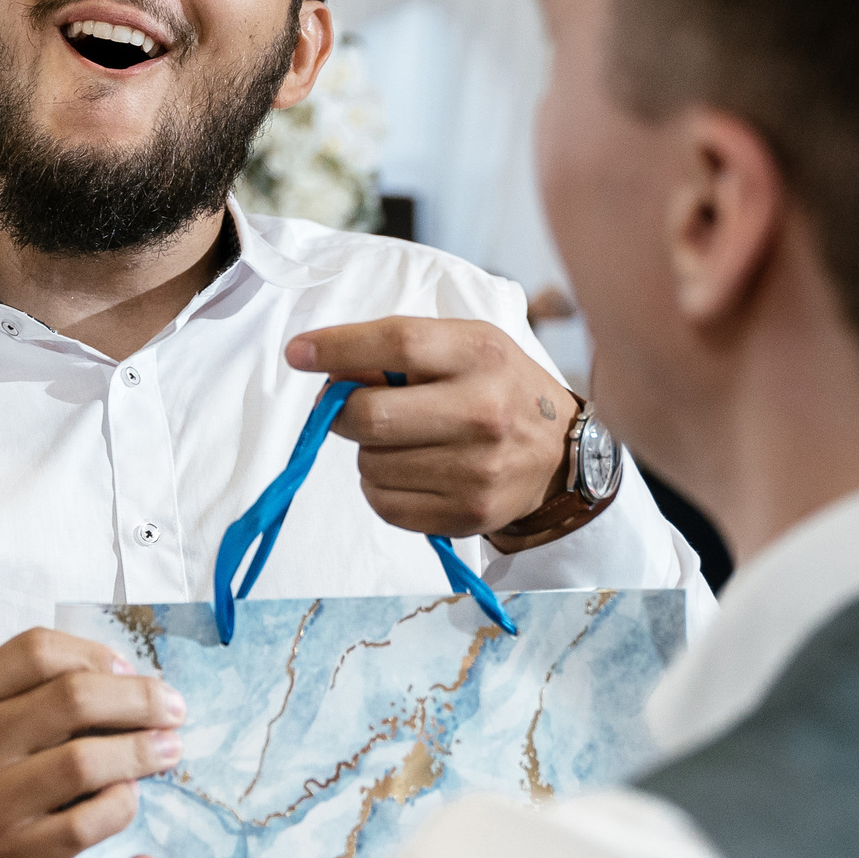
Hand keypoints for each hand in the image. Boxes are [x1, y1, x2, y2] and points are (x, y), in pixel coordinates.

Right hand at [0, 629, 184, 857]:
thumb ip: (47, 692)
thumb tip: (135, 680)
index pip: (38, 650)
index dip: (96, 653)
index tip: (130, 671)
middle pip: (72, 698)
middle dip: (139, 699)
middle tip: (173, 709)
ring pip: (85, 760)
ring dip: (141, 750)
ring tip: (169, 749)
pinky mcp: (21, 852)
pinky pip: (91, 819)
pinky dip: (123, 802)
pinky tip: (132, 794)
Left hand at [285, 317, 570, 551]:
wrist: (560, 455)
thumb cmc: (497, 387)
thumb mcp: (464, 347)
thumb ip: (400, 350)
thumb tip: (326, 368)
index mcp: (481, 354)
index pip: (397, 343)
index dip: (338, 347)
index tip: (298, 352)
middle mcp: (484, 411)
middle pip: (370, 415)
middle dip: (342, 411)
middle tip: (350, 406)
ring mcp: (478, 469)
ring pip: (370, 464)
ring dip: (368, 451)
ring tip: (402, 440)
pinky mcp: (468, 514)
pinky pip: (384, 504)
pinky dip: (381, 488)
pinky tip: (410, 471)